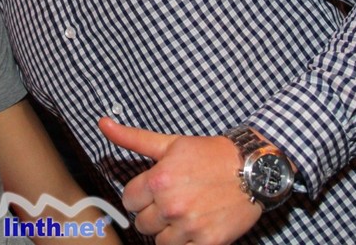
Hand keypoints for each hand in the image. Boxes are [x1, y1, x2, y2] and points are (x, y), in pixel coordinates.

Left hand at [98, 118, 260, 244]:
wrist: (253, 169)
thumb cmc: (210, 155)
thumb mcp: (170, 144)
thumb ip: (133, 138)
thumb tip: (103, 123)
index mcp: (159, 180)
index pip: (128, 200)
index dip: (140, 195)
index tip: (154, 190)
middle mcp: (171, 205)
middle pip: (142, 223)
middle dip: (153, 213)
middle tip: (173, 200)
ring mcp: (190, 226)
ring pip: (159, 241)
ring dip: (169, 230)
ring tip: (185, 212)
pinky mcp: (207, 242)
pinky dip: (186, 242)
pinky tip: (196, 225)